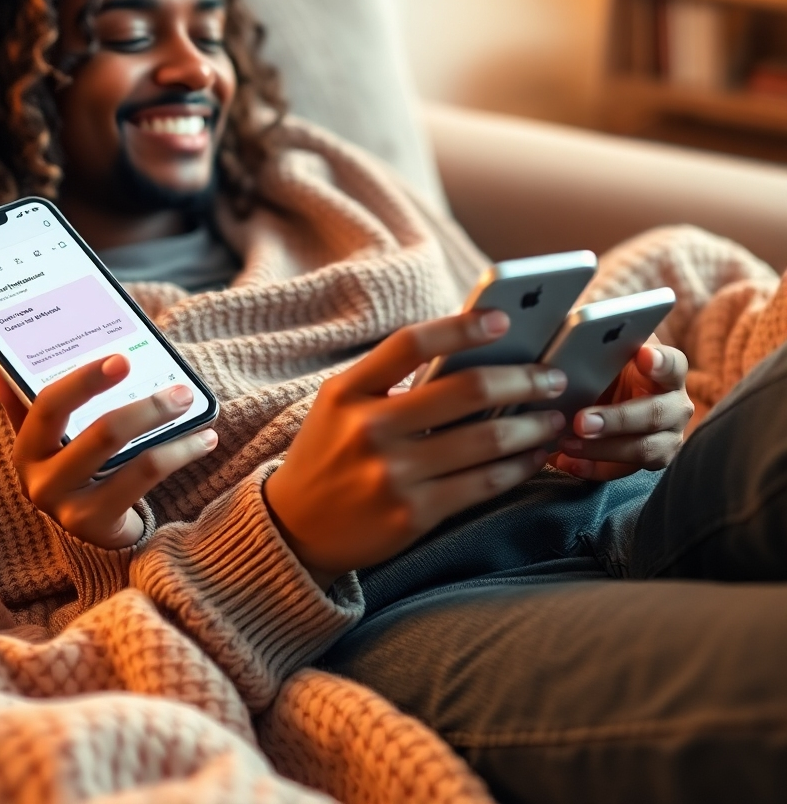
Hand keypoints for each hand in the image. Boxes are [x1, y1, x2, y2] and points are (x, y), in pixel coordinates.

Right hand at [0, 356, 217, 548]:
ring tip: (194, 409)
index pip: (48, 405)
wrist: (88, 529)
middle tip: (181, 389)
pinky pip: (147, 481)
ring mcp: (70, 508)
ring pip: (131, 459)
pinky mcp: (100, 525)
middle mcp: (40, 480)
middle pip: (100, 434)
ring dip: (171, 431)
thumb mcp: (47, 437)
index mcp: (26, 447)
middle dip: (147, 407)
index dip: (84, 380)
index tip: (122, 359)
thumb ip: (23, 400)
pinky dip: (180, 453)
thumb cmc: (71, 465)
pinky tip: (204, 439)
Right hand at [263, 310, 568, 589]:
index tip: (503, 320)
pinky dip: (519, 466)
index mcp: (348, 392)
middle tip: (551, 377)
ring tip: (554, 417)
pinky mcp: (413, 514)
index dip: (462, 327)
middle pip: (464, 390)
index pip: (410, 344)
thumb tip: (471, 356)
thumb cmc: (329, 454)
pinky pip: (483, 483)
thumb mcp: (341, 406)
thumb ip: (390, 382)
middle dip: (522, 380)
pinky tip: (534, 455)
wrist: (296, 529)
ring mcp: (392, 474)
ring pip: (485, 440)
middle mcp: (369, 429)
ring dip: (531, 425)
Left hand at [553, 340, 692, 481]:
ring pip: (643, 449)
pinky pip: (625, 470)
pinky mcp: (650, 460)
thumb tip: (575, 335)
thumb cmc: (610, 367)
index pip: (673, 365)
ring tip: (567, 444)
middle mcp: (675, 405)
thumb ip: (603, 346)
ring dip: (602, 449)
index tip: (643, 356)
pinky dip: (594, 468)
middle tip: (581, 421)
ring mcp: (667, 436)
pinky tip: (567, 462)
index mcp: (668, 371)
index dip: (660, 363)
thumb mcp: (610, 353)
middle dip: (616, 420)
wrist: (614, 393)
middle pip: (654, 414)